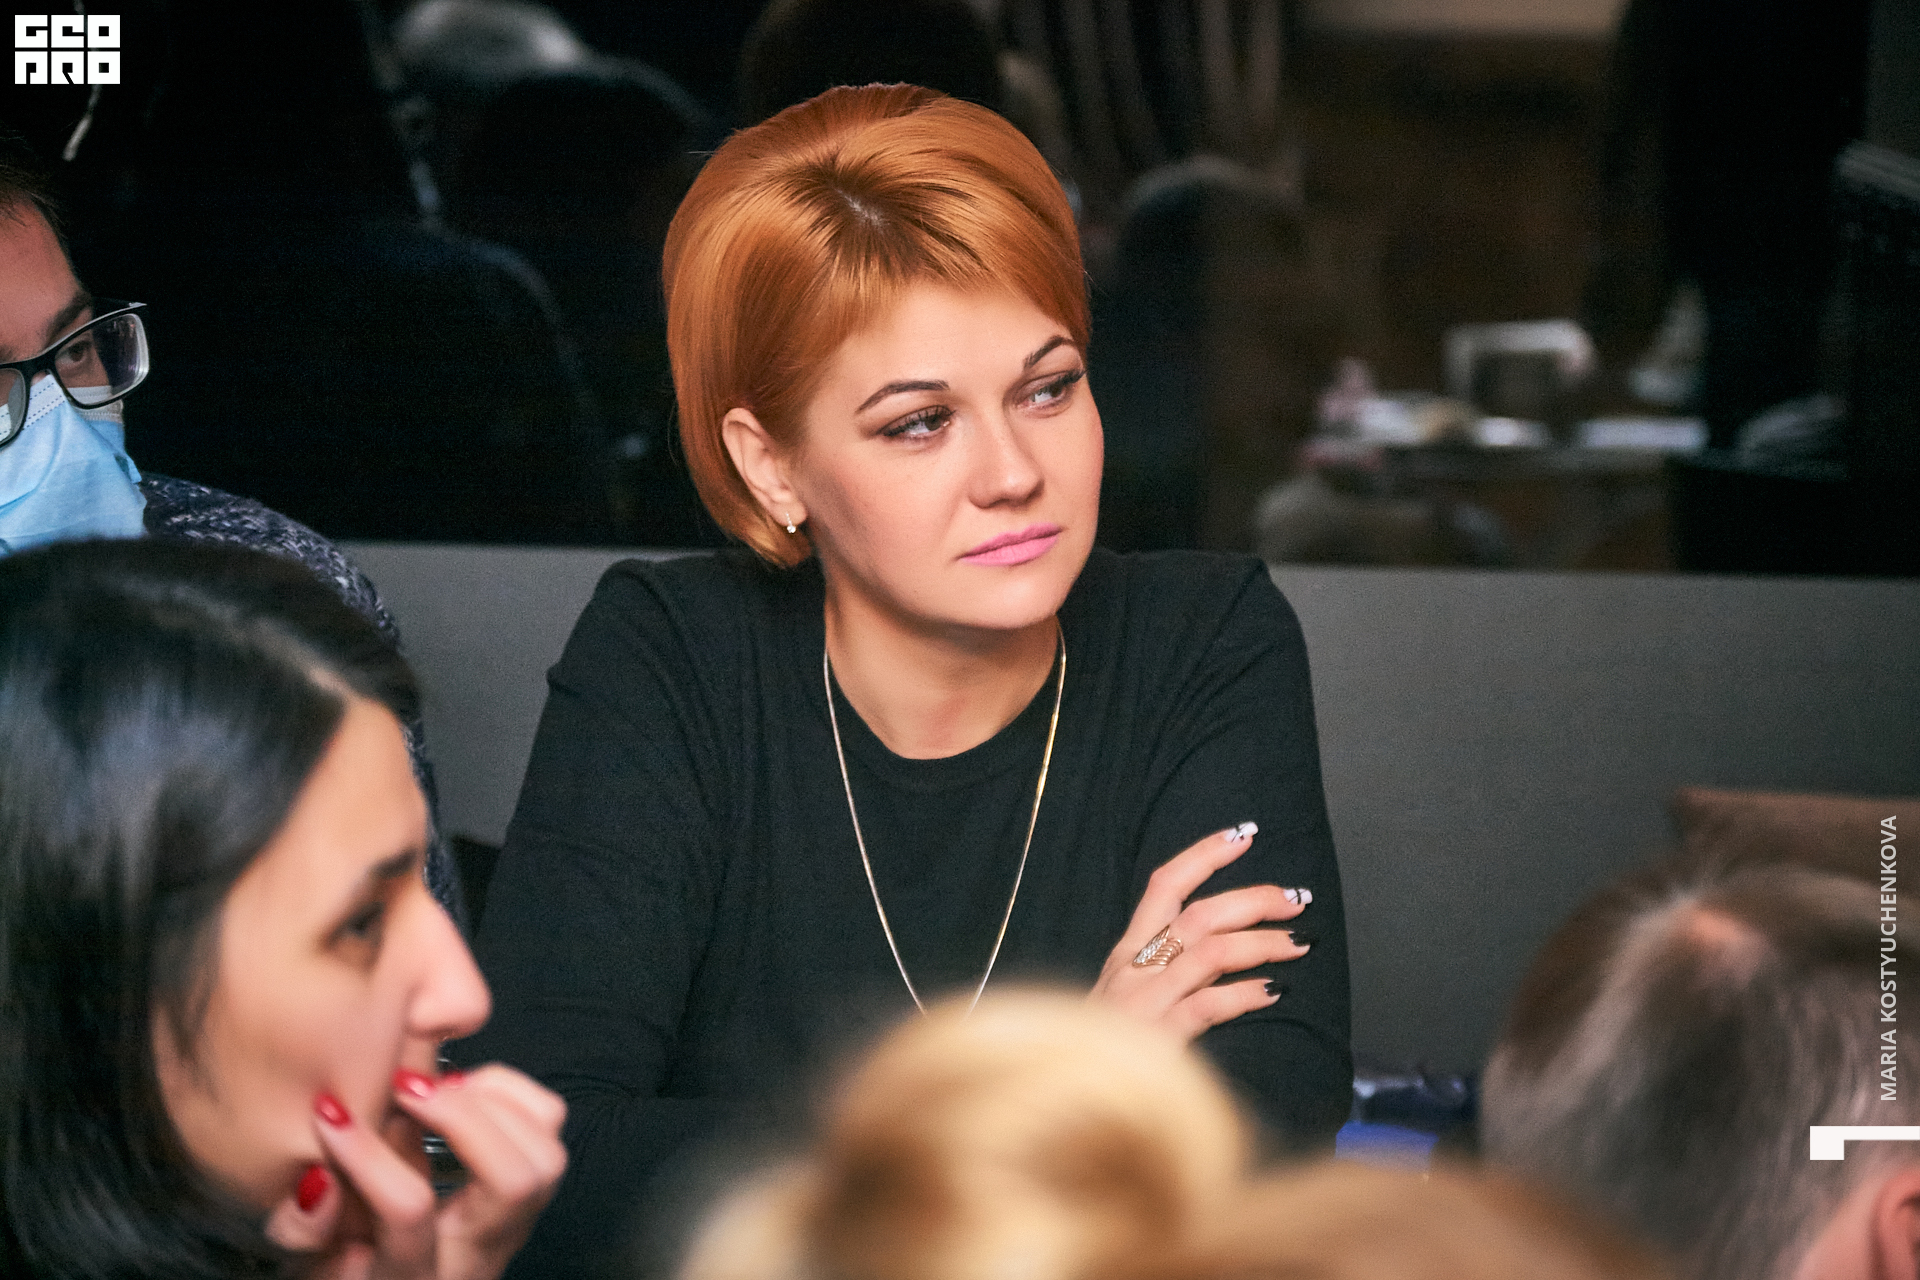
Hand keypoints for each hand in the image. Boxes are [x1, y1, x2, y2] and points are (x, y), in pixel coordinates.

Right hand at [265, 1064, 566, 1279]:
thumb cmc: (350, 1272)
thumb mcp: (313, 1262)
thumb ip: (303, 1229)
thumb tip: (319, 1181)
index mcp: (412, 1278)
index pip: (410, 1212)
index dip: (368, 1157)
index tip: (331, 1112)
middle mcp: (478, 1255)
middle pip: (513, 1183)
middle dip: (462, 1117)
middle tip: (405, 1087)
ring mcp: (514, 1226)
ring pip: (546, 1157)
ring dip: (497, 1102)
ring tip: (439, 1087)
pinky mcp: (530, 1191)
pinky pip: (551, 1131)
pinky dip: (515, 1095)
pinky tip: (465, 1088)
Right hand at [1089, 822, 1312, 1040]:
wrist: (1065, 1095)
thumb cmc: (1103, 1049)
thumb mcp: (1122, 999)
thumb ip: (1161, 970)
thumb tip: (1219, 944)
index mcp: (1126, 952)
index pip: (1163, 884)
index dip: (1204, 855)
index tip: (1243, 835)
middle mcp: (1134, 968)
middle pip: (1199, 914)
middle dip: (1254, 898)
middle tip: (1296, 897)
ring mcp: (1145, 1002)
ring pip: (1210, 952)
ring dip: (1262, 942)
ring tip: (1298, 943)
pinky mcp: (1158, 1038)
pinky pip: (1209, 1005)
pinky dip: (1245, 994)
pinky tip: (1273, 992)